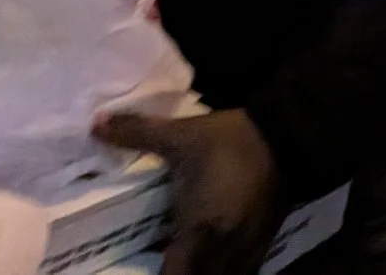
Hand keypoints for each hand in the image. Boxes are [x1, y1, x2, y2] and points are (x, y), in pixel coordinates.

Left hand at [92, 110, 282, 274]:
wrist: (290, 131)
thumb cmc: (231, 139)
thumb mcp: (183, 135)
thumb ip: (138, 133)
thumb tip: (95, 125)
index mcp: (201, 230)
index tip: (145, 263)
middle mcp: (226, 248)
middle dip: (180, 274)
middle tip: (164, 260)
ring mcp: (249, 246)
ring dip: (204, 273)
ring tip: (186, 259)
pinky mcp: (265, 238)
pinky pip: (242, 269)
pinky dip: (225, 269)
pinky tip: (215, 257)